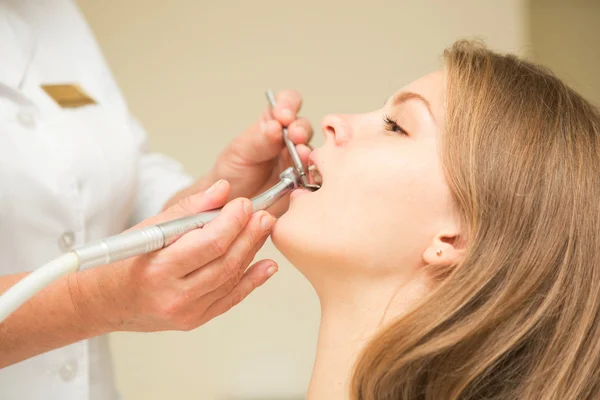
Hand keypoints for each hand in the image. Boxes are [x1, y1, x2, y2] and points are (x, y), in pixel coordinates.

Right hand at [86, 180, 276, 331]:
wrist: (105, 302)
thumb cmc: (123, 263)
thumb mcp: (149, 229)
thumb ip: (188, 208)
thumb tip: (221, 190)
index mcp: (159, 269)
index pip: (208, 244)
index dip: (232, 222)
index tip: (244, 204)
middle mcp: (174, 295)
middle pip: (225, 262)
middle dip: (249, 235)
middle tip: (263, 215)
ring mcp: (187, 312)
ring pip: (231, 278)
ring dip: (252, 252)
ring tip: (263, 230)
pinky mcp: (196, 319)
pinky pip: (231, 298)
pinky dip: (252, 281)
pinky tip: (266, 265)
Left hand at [205, 90, 312, 215]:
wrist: (228, 205)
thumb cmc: (231, 174)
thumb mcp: (239, 151)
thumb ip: (258, 138)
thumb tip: (276, 126)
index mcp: (273, 124)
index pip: (287, 103)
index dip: (288, 104)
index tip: (283, 115)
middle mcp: (290, 141)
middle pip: (304, 127)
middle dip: (300, 129)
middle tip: (294, 135)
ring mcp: (299, 162)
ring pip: (313, 151)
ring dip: (308, 151)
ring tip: (300, 156)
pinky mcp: (303, 184)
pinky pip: (314, 176)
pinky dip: (313, 174)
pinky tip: (305, 176)